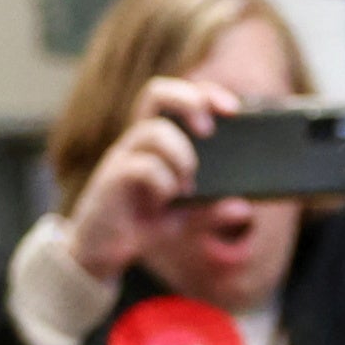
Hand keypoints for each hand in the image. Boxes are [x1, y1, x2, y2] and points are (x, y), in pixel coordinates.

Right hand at [65, 71, 245, 282]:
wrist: (101, 250)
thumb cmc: (142, 222)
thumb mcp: (184, 218)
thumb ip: (211, 210)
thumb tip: (242, 207)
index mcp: (156, 141)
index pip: (176, 98)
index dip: (204, 94)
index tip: (233, 109)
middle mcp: (138, 141)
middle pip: (156, 93)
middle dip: (189, 101)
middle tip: (208, 131)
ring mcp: (123, 158)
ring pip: (153, 131)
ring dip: (181, 154)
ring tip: (188, 185)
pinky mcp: (111, 181)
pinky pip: (140, 167)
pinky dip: (164, 181)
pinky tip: (169, 198)